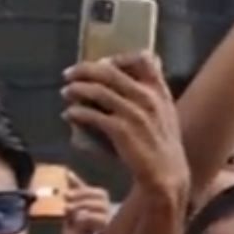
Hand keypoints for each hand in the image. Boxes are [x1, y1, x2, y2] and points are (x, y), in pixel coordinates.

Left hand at [58, 171, 111, 233]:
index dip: (82, 190)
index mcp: (104, 212)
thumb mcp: (71, 217)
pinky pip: (98, 217)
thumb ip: (74, 198)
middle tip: (66, 203)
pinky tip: (76, 222)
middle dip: (80, 196)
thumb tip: (69, 173)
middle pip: (100, 195)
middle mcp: (113, 218)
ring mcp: (113, 226)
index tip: (66, 194)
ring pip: (100, 204)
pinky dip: (84, 216)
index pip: (98, 193)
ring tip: (69, 214)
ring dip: (81, 205)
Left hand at [61, 53, 188, 196]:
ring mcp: (135, 114)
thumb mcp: (165, 115)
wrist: (167, 175)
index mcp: (159, 92)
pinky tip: (70, 114)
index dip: (118, 58)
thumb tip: (121, 81)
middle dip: (84, 69)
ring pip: (98, 90)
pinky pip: (92, 115)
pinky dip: (76, 112)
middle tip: (69, 74)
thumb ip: (149, 96)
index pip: (143, 59)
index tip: (102, 63)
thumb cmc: (162, 146)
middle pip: (110, 71)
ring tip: (66, 92)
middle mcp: (148, 98)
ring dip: (76, 89)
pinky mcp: (121, 131)